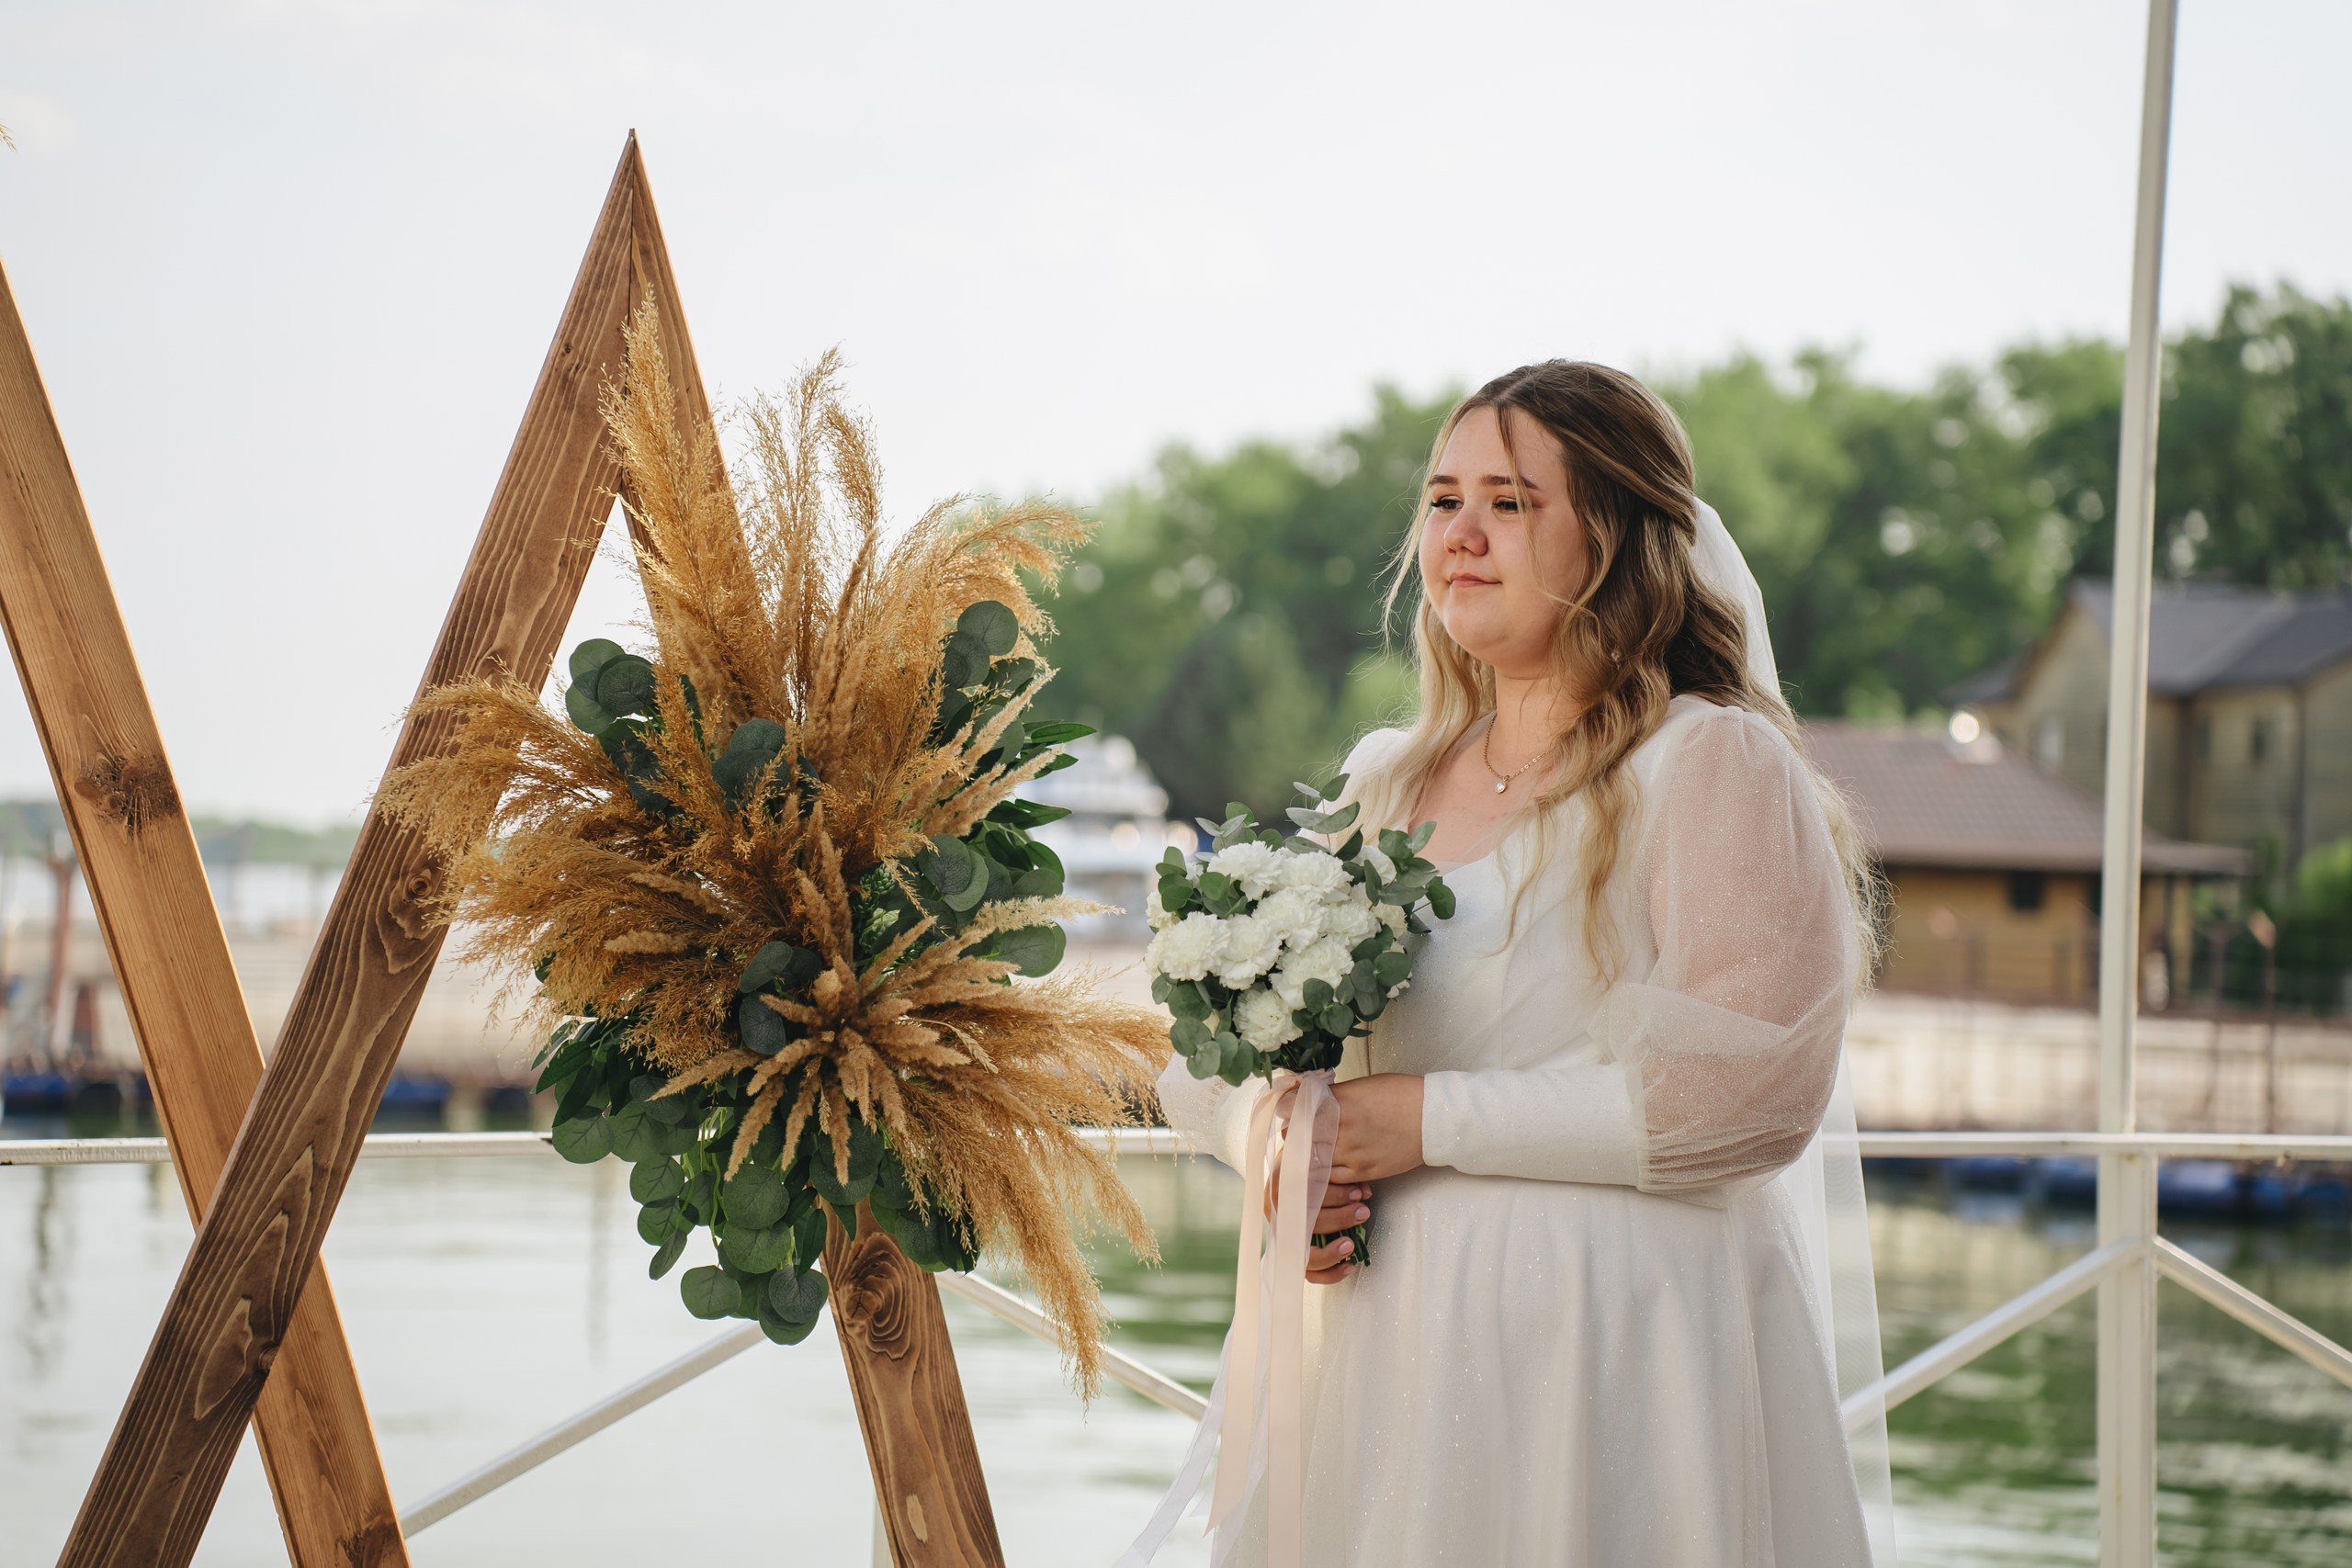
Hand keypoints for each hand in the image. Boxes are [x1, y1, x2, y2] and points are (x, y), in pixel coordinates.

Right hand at [1267, 1168, 1371, 1283]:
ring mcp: (1286, 1238)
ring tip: (1350, 1244)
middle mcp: (1279, 1217)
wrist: (1296, 1178)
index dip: (1332, 1195)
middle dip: (1339, 1219)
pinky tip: (1349, 1265)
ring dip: (1331, 1253)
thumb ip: (1339, 1173)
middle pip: (1305, 1224)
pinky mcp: (1297, 1255)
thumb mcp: (1320, 1163)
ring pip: (1305, 1255)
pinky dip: (1331, 1273)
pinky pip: (1311, 1273)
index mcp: (1280, 1190)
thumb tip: (1364, 1191)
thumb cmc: (1311, 1172)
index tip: (1356, 1193)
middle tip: (1361, 1211)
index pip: (1303, 1194)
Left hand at [1270, 1072, 1424, 1283]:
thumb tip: (1309, 1101)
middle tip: (1293, 1134)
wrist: (1432, 1118)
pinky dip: (1325, 1175)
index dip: (1286, 1113)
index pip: (1292, 1111)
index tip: (1286, 1113)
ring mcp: (1351, 1154)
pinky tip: (1326, 1168)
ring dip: (1306, 1159)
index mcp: (1337, 1103)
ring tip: (1308, 1153)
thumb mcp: (1360, 1086)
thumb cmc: (1399, 1094)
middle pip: (1297, 1139)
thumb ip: (1332, 1097)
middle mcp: (1339, 1129)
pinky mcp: (1363, 1172)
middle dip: (1292, 1137)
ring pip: (1312, 1162)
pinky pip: (1332, 1179)